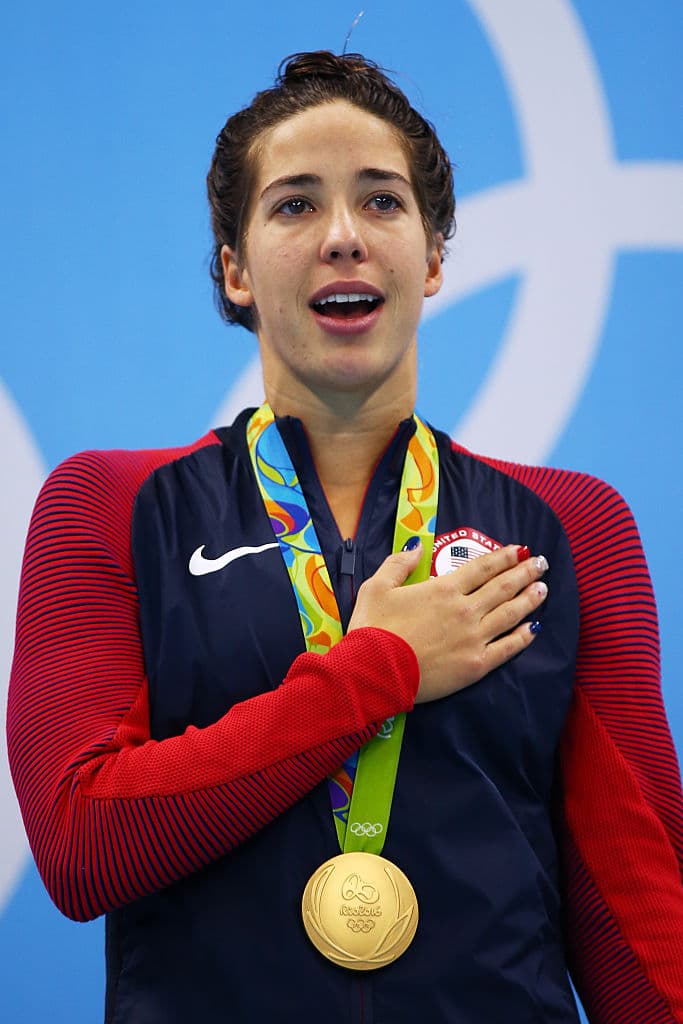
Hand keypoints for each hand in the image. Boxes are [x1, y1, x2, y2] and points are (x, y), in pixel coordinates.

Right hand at [347, 543, 547, 702]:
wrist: (373, 672)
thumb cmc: (372, 628)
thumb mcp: (377, 587)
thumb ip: (399, 563)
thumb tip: (417, 546)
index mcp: (443, 589)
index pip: (482, 568)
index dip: (504, 557)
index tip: (520, 550)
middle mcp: (465, 610)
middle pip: (502, 587)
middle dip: (525, 572)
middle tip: (542, 563)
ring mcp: (473, 638)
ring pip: (510, 614)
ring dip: (529, 599)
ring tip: (543, 589)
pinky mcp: (475, 665)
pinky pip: (507, 648)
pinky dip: (523, 637)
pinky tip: (534, 628)